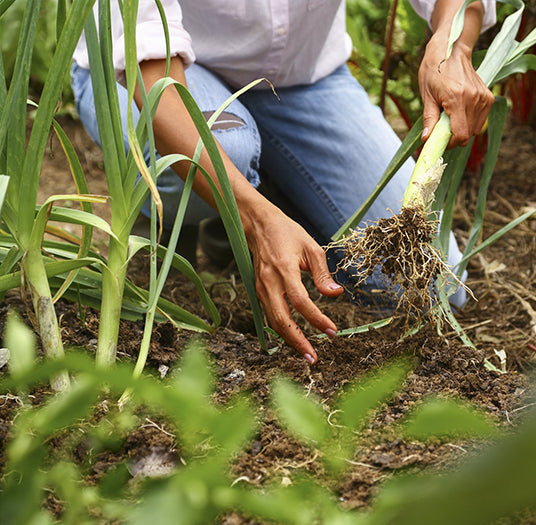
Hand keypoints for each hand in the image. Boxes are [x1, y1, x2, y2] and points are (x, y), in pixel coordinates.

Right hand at [242, 203, 343, 363]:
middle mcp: (268, 282)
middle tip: (313, 358)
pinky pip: (269, 315)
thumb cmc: (287, 233)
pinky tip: (294, 337)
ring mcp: (260, 288)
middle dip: (298, 341)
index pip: (301, 301)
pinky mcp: (258, 291)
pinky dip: (281, 329)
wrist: (258, 225)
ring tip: (306, 353)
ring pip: (273, 321)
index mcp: (283, 269)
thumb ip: (322, 273)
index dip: (316, 319)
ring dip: (289, 339)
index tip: (332, 331)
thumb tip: (335, 294)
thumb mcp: (311, 247)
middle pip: (281, 319)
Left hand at [419, 37, 494, 148]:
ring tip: (450, 118)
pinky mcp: (488, 96)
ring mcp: (483, 97)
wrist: (450, 51)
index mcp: (457, 99)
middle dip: (454, 138)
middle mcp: (474, 99)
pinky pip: (480, 120)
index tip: (440, 142)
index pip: (461, 134)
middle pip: (468, 134)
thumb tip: (426, 139)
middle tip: (441, 131)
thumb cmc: (434, 72)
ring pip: (475, 129)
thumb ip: (429, 119)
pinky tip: (459, 113)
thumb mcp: (427, 96)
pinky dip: (470, 122)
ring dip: (462, 130)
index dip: (450, 144)